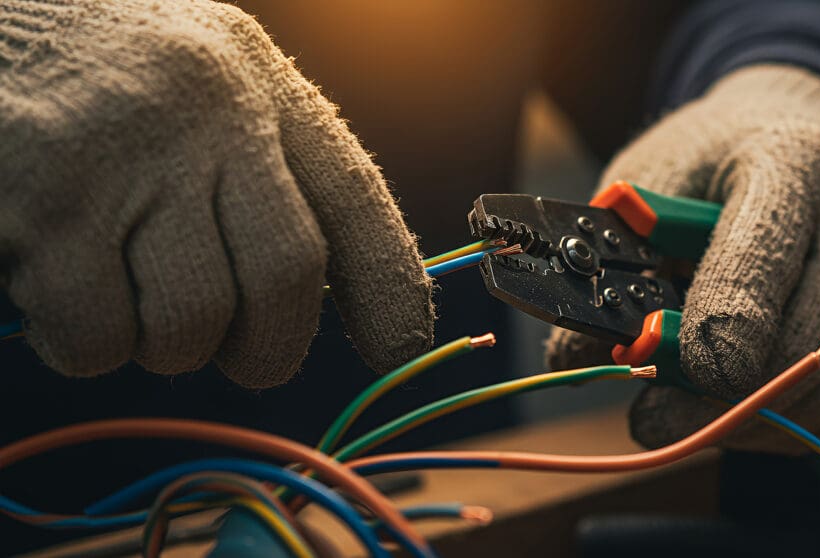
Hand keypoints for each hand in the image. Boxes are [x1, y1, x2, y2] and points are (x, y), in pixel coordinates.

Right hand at [0, 1, 433, 387]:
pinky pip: (99, 335)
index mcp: (253, 78)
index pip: (353, 194)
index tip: (399, 347)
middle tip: (243, 357)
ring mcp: (128, 152)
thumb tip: (310, 288)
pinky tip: (58, 292)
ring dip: (165, 346)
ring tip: (127, 300)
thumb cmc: (86, 72)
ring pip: (193, 320)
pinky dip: (87, 346)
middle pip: (290, 274)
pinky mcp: (49, 203)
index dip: (388, 284)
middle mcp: (207, 106)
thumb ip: (259, 163)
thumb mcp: (198, 81)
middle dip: (271, 347)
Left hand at [547, 65, 819, 451]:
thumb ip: (611, 268)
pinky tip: (743, 399)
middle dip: (714, 397)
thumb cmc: (712, 168)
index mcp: (793, 162)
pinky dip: (787, 425)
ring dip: (745, 420)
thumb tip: (576, 360)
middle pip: (799, 349)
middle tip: (650, 412)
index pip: (758, 266)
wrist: (807, 137)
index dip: (704, 335)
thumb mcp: (645, 190)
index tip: (649, 371)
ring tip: (690, 403)